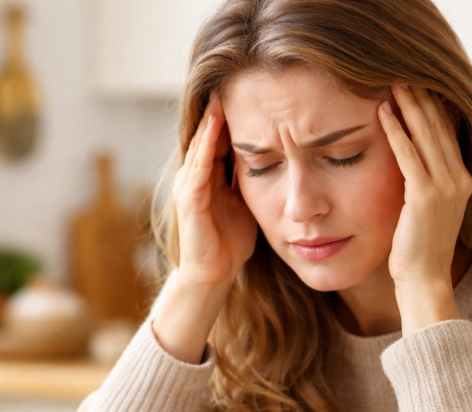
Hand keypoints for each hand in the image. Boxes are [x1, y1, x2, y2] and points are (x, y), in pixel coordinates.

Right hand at [173, 91, 257, 292]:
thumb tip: (282, 158)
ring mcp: (189, 186)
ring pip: (200, 144)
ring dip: (211, 120)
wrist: (213, 273)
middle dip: (220, 109)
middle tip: (235, 79)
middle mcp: (195, 175)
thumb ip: (255, 178)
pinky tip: (215, 126)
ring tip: (222, 94)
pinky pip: (198, 165)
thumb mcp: (249, 201)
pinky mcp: (189, 199)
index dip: (235, 115)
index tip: (253, 91)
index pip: (221, 136)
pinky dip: (206, 144)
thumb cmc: (230, 240)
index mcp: (210, 174)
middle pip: (209, 134)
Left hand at [378, 85, 471, 333]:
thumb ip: (422, 186)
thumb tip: (408, 167)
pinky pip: (409, 156)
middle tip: (402, 74)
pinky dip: (396, 132)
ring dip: (409, 106)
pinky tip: (382, 113)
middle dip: (421, 99)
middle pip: (439, 128)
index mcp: (462, 181)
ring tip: (393, 83)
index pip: (447, 134)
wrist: (424, 281)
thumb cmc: (417, 251)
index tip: (416, 86)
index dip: (432, 108)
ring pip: (426, 135)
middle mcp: (460, 180)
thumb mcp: (424, 212)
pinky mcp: (426, 197)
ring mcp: (446, 187)